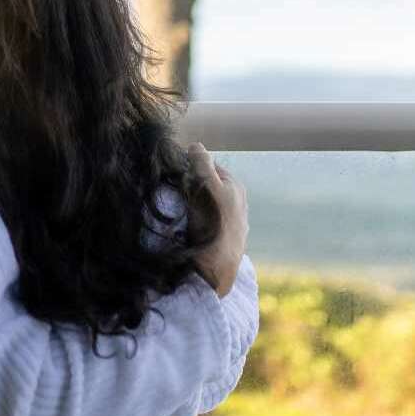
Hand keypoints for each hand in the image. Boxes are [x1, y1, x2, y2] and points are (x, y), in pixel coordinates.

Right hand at [188, 143, 247, 297]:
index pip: (209, 165)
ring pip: (208, 204)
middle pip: (209, 185)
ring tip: (182, 213)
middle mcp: (238, 202)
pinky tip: (191, 229)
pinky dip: (199, 221)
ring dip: (194, 205)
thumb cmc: (212, 225)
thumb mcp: (205, 188)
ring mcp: (234, 222)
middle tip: (177, 194)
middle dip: (193, 186)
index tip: (176, 174)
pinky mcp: (227, 240)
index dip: (191, 166)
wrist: (217, 270)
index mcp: (234, 186)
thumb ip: (202, 165)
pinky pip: (209, 222)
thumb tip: (195, 145)